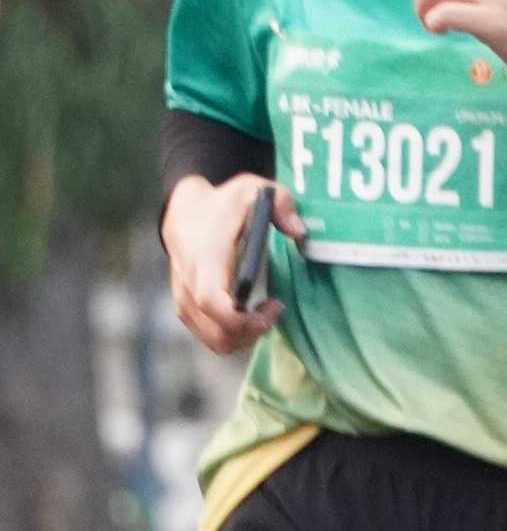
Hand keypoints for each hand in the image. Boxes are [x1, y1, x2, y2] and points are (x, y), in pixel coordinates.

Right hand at [163, 173, 307, 355]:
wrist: (184, 210)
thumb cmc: (224, 203)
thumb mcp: (253, 190)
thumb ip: (281, 203)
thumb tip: (299, 231)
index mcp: (205, 258)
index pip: (212, 301)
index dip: (241, 318)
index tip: (274, 307)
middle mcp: (189, 283)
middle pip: (218, 332)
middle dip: (252, 332)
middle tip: (274, 309)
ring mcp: (183, 298)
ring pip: (215, 340)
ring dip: (245, 336)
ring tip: (263, 312)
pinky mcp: (185, 308)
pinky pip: (209, 336)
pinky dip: (233, 335)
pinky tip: (248, 314)